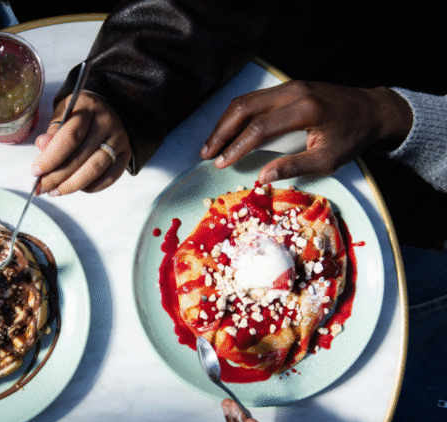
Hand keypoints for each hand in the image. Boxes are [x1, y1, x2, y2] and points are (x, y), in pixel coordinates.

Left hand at [32, 92, 130, 195]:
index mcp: (87, 108)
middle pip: (81, 157)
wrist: (110, 109)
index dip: (51, 158)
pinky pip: (109, 178)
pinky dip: (90, 187)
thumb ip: (53, 131)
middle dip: (57, 176)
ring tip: (55, 191)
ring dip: (72, 185)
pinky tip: (75, 188)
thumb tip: (42, 146)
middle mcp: (106, 123)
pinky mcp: (126, 154)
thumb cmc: (81, 114)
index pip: (69, 137)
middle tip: (42, 187)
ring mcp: (119, 139)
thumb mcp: (63, 113)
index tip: (36, 172)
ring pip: (95, 170)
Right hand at [201, 81, 412, 183]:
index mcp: (305, 110)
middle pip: (245, 107)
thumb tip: (262, 178)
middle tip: (206, 152)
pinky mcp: (289, 86)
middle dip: (221, 131)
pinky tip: (228, 130)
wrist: (373, 110)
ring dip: (225, 122)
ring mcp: (290, 86)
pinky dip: (237, 114)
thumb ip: (293, 166)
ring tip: (211, 144)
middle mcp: (294, 92)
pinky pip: (255, 98)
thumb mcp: (328, 159)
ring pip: (246, 100)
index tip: (220, 163)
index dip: (236, 147)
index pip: (259, 128)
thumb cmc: (353, 137)